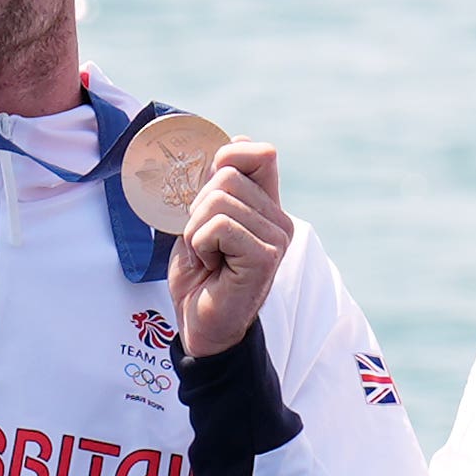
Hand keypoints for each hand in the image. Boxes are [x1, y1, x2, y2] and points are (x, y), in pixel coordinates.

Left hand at [169, 142, 291, 356]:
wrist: (200, 324)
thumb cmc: (200, 274)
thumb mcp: (201, 219)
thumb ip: (214, 186)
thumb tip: (221, 151)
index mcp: (267, 206)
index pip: (259, 153)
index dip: (227, 158)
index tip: (207, 190)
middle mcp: (278, 220)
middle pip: (227, 175)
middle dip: (198, 207)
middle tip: (204, 242)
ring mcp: (276, 239)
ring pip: (219, 200)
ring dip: (196, 230)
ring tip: (207, 256)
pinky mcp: (265, 257)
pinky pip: (219, 226)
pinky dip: (201, 244)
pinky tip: (211, 266)